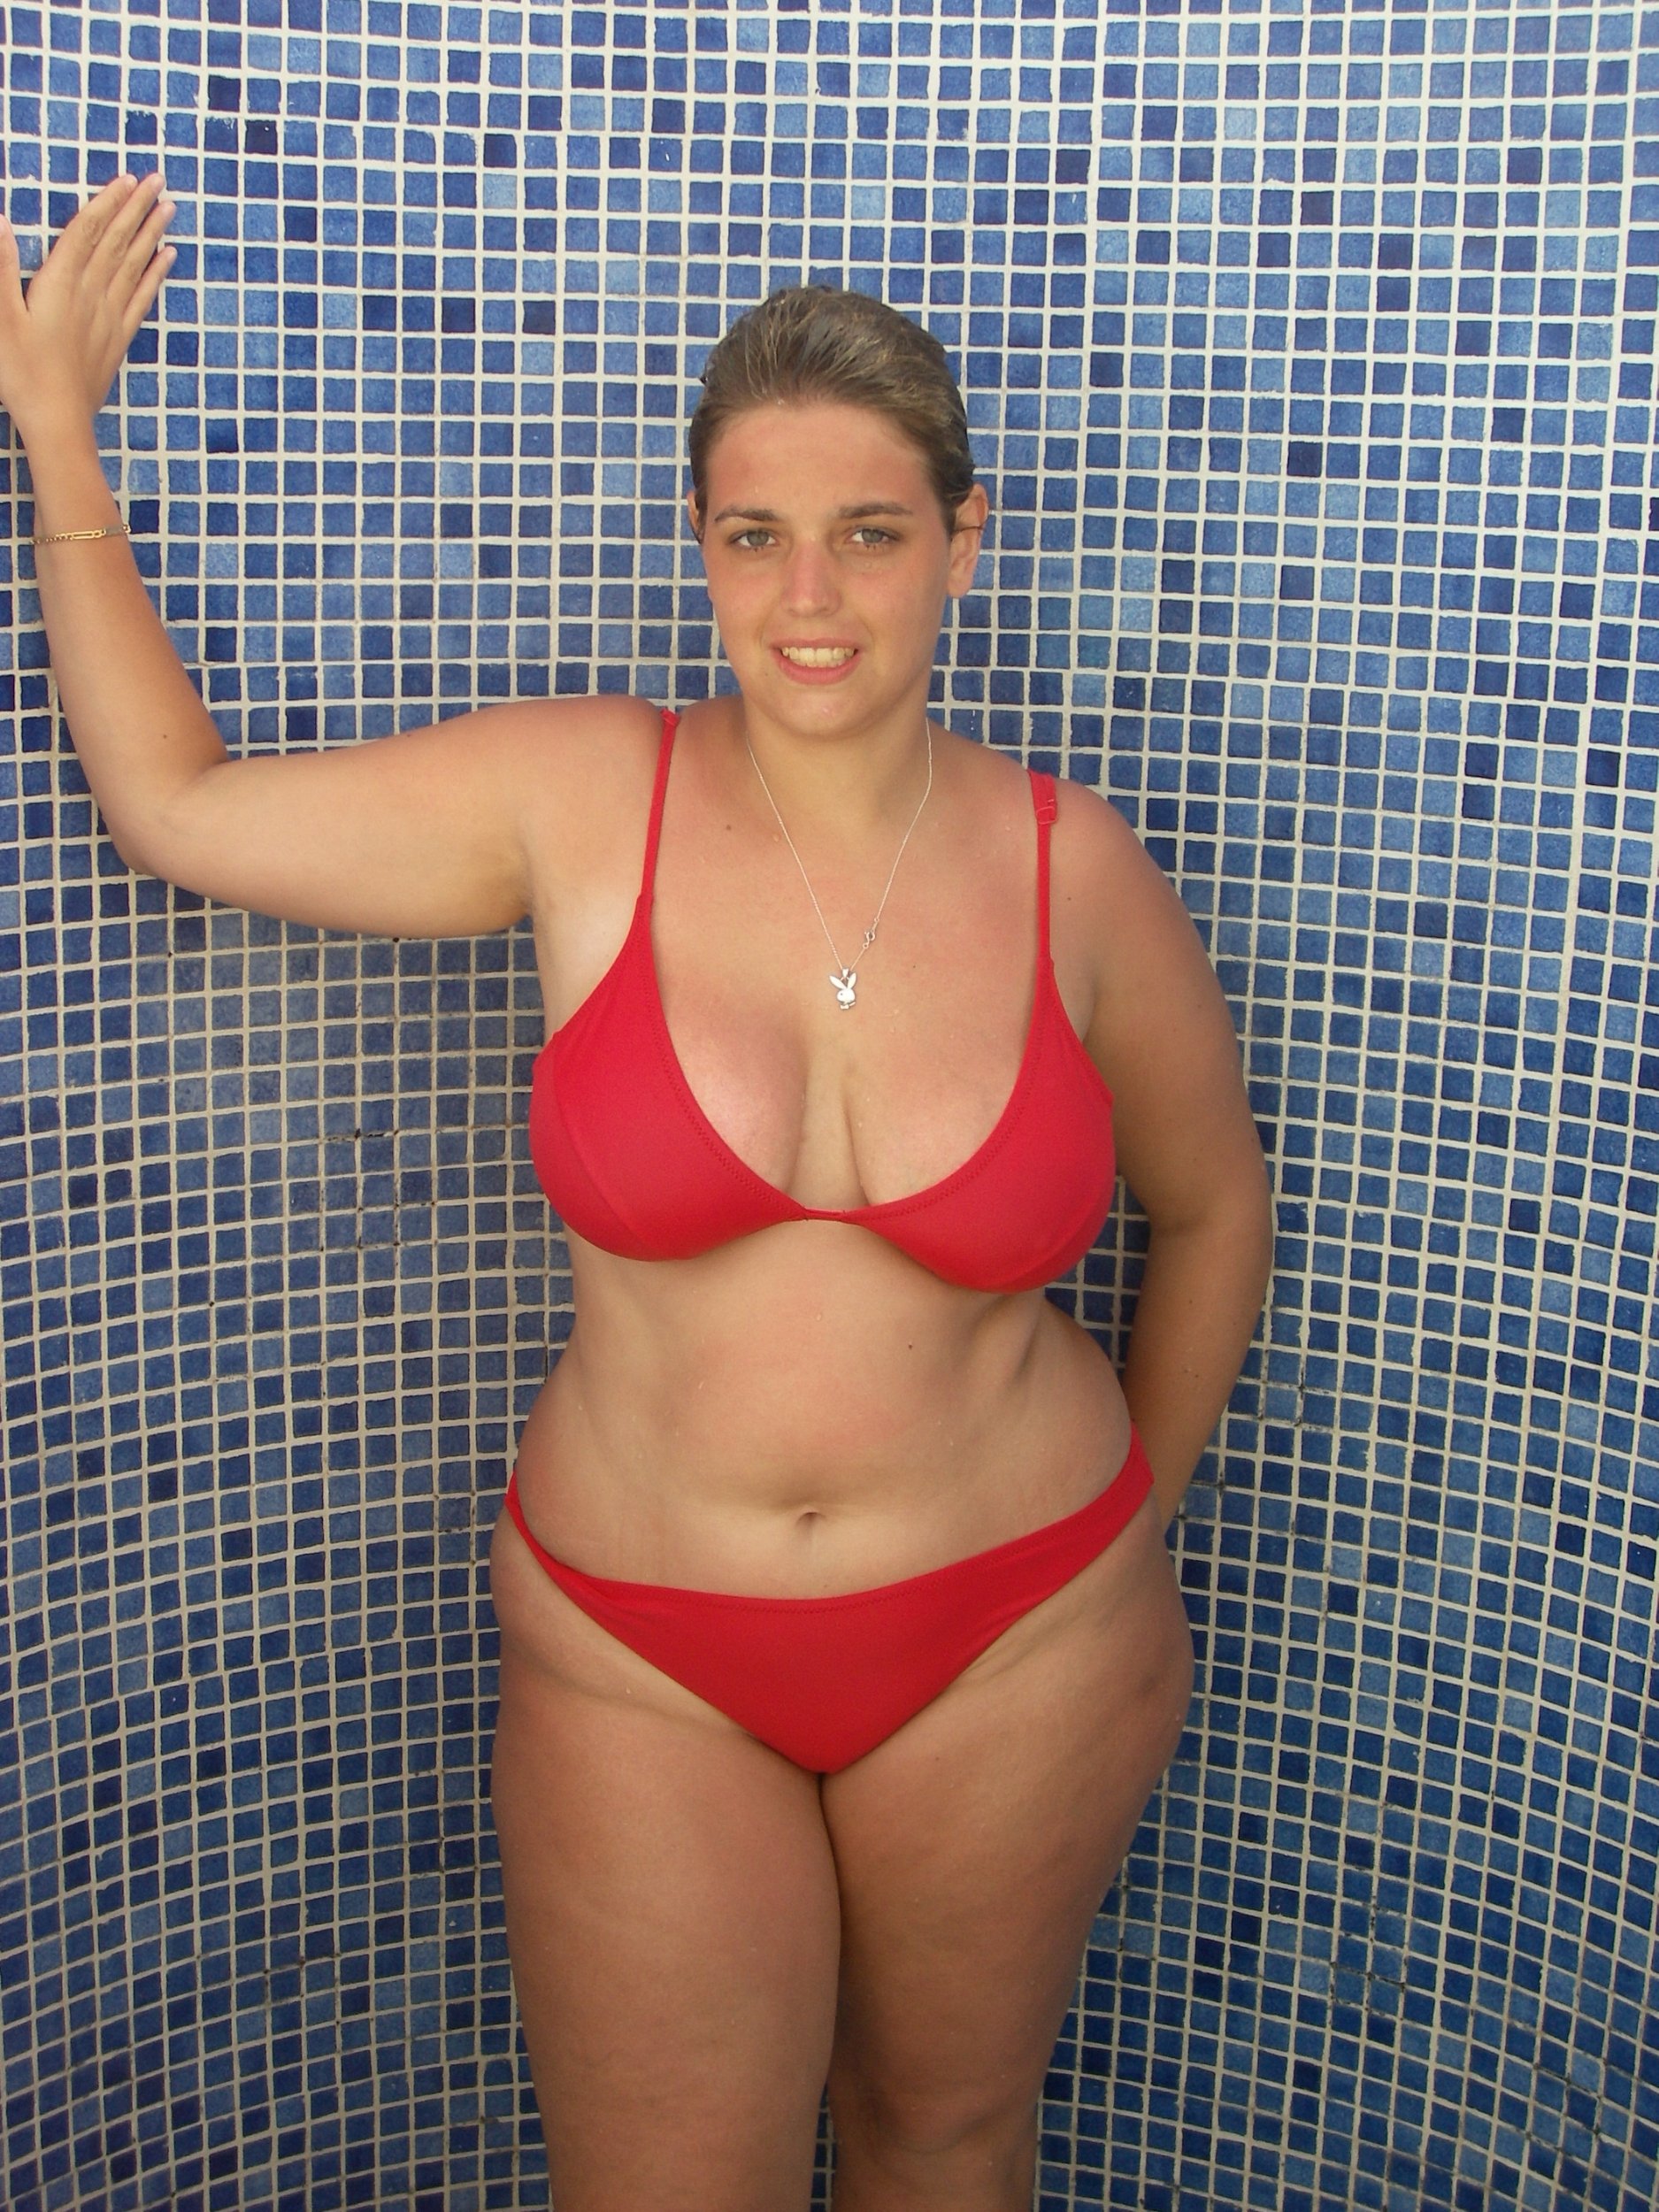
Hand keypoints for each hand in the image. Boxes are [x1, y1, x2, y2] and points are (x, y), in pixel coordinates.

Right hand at [0, 172, 175, 445]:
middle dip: (137, 208)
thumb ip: (1, 267)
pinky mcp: (118, 339)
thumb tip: (1, 222)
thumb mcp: (0, 317)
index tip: (127, 178)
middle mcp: (91, 295)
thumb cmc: (20, 372)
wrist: (56, 421)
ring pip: (134, 265)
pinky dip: (156, 274)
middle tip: (158, 180)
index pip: (88, 231)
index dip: (107, 202)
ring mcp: (109, 317)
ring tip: (168, 208)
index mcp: (60, 283)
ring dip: (151, 233)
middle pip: (118, 242)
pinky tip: (167, 258)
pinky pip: (143, 298)